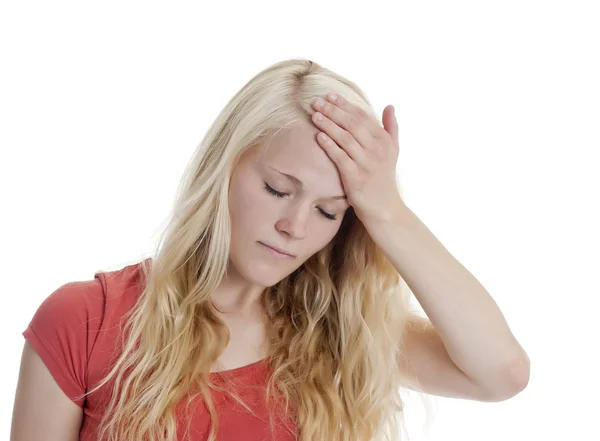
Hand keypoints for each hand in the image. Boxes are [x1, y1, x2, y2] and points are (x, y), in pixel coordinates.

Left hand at [311, 93, 404, 225]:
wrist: (385, 208)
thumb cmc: (385, 178)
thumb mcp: (393, 151)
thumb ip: (391, 127)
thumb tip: (390, 105)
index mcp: (384, 140)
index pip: (362, 117)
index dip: (345, 105)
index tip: (330, 96)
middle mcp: (377, 150)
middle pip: (352, 124)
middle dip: (333, 111)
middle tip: (316, 102)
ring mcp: (366, 164)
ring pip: (345, 139)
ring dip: (329, 125)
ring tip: (314, 115)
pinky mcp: (355, 178)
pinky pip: (340, 158)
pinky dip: (330, 145)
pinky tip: (319, 136)